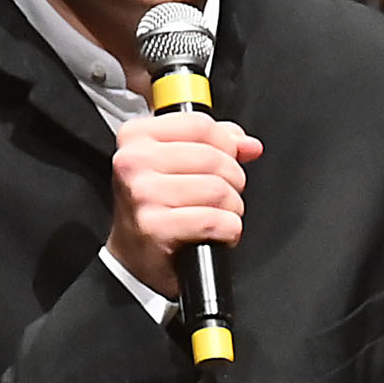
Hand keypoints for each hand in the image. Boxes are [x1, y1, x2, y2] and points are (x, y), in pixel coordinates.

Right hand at [108, 108, 260, 299]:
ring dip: (232, 207)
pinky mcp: (155, 226)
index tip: (228, 159)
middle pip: (213, 157)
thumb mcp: (175, 164)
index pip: (201, 125)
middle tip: (225, 195)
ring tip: (221, 215)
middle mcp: (134, 162)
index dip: (227, 144)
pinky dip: (228, 229)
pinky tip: (219, 233)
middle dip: (233, 180)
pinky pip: (213, 220)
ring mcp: (143, 194)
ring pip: (217, 189)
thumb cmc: (155, 208)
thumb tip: (250, 145)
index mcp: (136, 137)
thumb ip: (214, 144)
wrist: (134, 256)